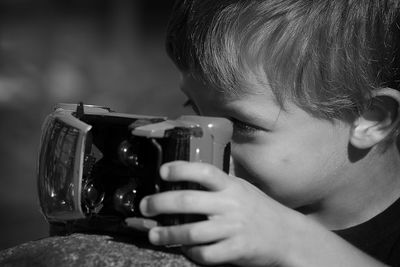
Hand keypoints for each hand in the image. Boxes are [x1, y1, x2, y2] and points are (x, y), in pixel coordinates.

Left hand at [138, 161, 301, 265]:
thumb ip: (219, 186)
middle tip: (146, 207)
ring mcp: (234, 228)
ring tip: (155, 235)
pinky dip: (192, 254)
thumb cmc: (260, 210)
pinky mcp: (237, 249)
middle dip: (161, 203)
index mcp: (231, 186)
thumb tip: (186, 181)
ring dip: (169, 234)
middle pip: (189, 201)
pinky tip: (185, 250)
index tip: (163, 171)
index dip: (182, 169)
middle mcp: (231, 204)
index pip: (205, 172)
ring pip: (193, 231)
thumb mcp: (242, 189)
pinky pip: (207, 254)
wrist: (288, 236)